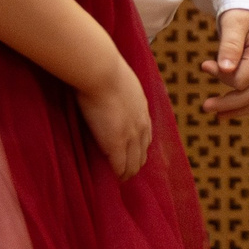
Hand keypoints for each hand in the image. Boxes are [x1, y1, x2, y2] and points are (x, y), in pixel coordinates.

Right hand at [75, 56, 153, 179]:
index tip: (135, 154)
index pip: (146, 135)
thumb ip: (123, 91)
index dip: (140, 147)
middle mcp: (141, 125)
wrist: (103, 73)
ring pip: (134, 162)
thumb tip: (114, 89)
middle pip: (142, 152)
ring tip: (122, 178)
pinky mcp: (116, 143)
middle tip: (128, 172)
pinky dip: (118, 173)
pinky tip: (115, 178)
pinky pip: (120, 165)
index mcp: (142, 109)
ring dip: (128, 171)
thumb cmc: (107, 71)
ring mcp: (130, 135)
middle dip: (136, 162)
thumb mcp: (122, 81)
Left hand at [201, 8, 248, 117]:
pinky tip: (229, 110)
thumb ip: (230, 45)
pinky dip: (246, 106)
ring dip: (238, 109)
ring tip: (217, 115)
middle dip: (228, 103)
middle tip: (205, 106)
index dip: (222, 77)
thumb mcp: (235, 22)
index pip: (242, 78)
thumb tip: (224, 69)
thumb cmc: (246, 12)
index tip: (205, 66)